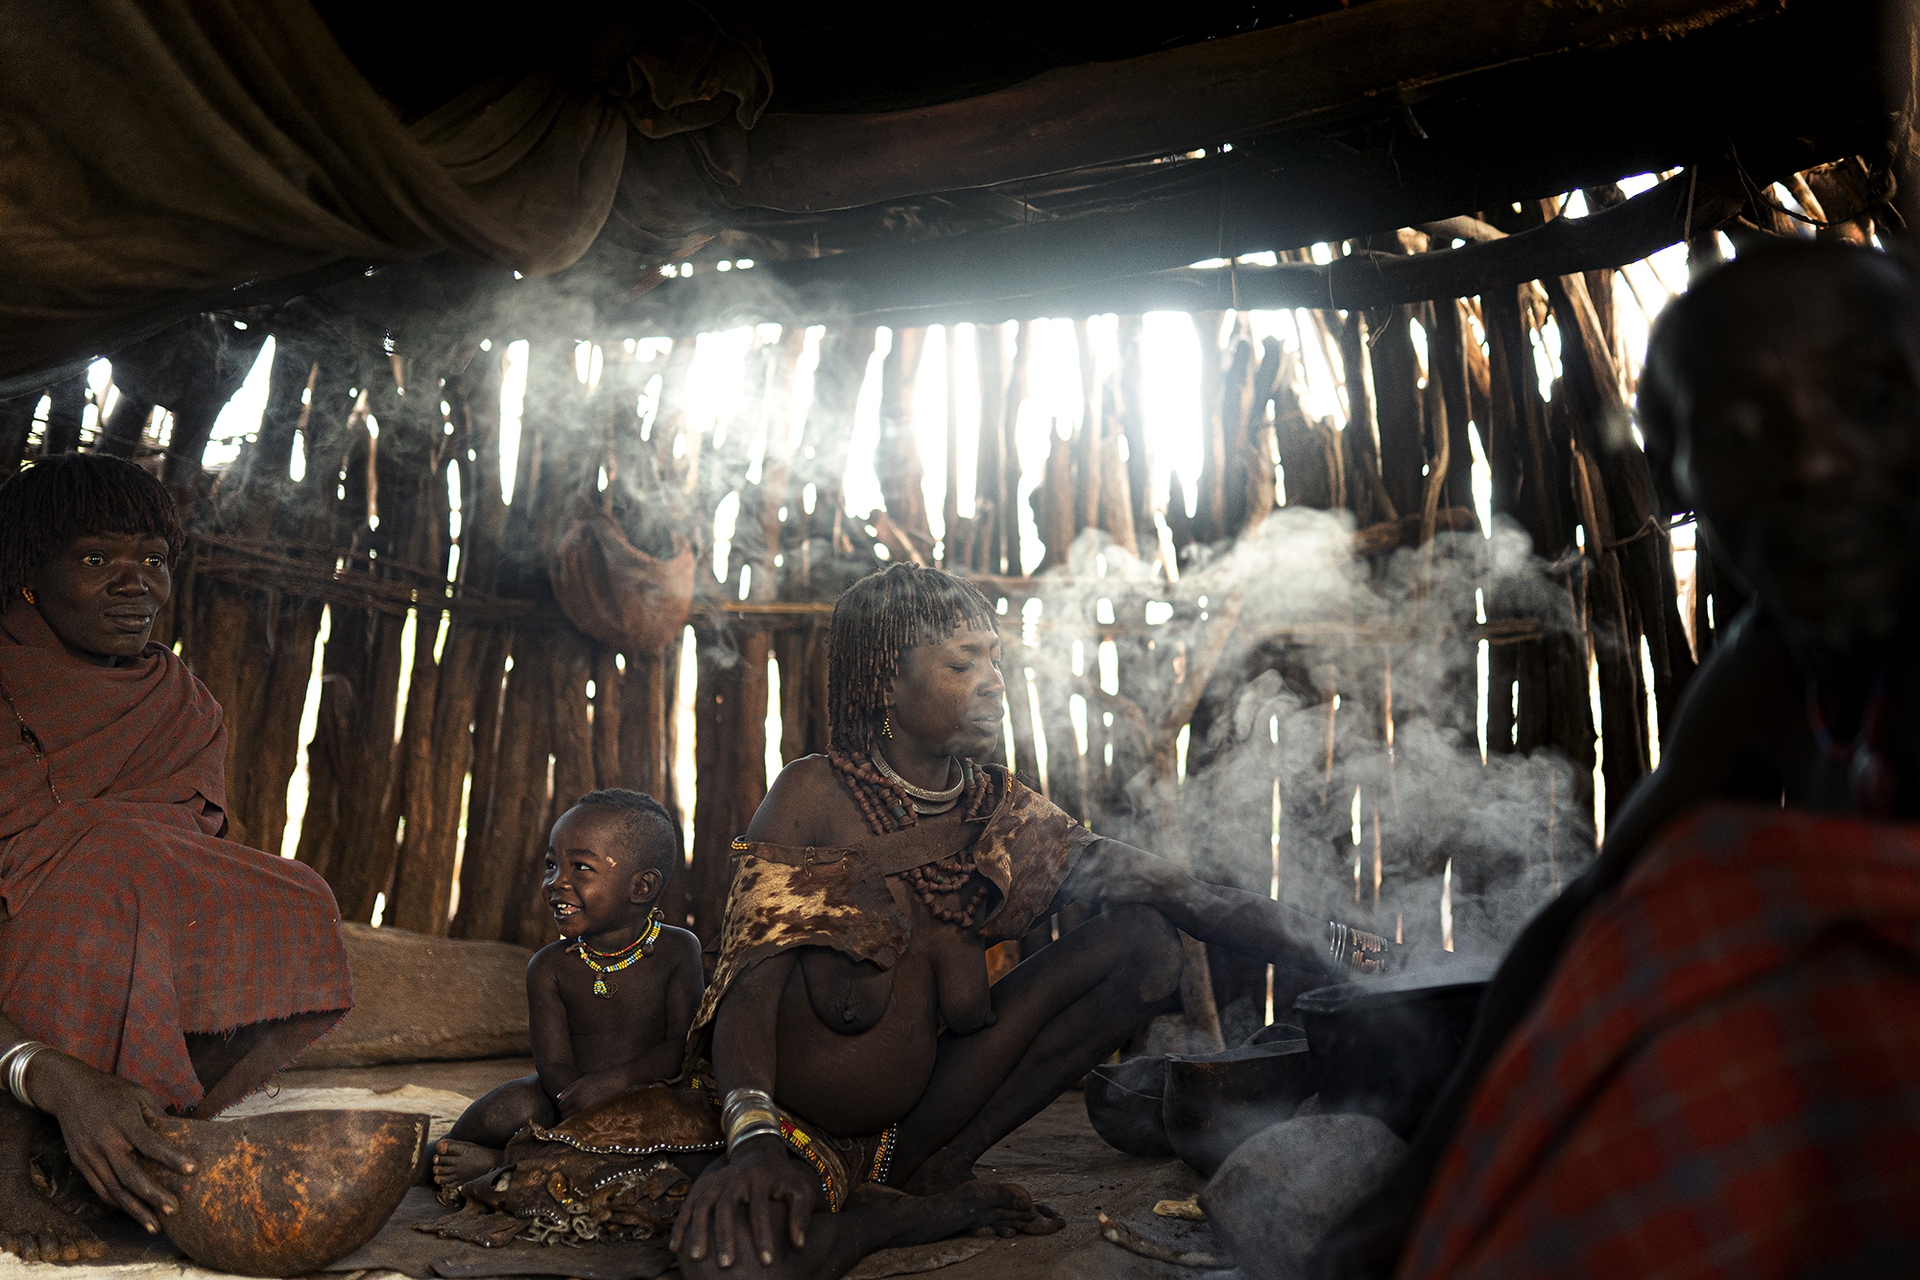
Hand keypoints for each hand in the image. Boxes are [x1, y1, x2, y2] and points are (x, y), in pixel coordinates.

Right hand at [28, 1053, 194, 1232]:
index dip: (172, 1159)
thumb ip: (158, 1116)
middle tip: (174, 1210)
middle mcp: (105, 1141)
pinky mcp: (80, 1162)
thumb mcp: (139, 1095)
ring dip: (134, 1209)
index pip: (150, 1144)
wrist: (69, 1091)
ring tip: (154, 1225)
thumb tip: (181, 1133)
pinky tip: (132, 1211)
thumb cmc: (112, 1091)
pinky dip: (116, 1202)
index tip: (193, 1170)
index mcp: (124, 1121)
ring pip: (113, 1189)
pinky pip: (99, 1188)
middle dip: (152, 1196)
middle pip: (130, 1175)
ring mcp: (90, 1154)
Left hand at [555, 1072, 629, 1118]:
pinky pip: (585, 1124)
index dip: (564, 1106)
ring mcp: (589, 1111)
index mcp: (575, 1094)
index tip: (569, 1105)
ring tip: (582, 1113)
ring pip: (574, 1122)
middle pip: (565, 1116)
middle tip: (576, 1109)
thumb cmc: (599, 1080)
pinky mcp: (596, 1117)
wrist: (618, 1082)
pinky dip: (584, 1122)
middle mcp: (580, 1104)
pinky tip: (589, 1116)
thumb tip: (558, 1098)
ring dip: (576, 1119)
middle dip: (568, 1113)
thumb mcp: (582, 1081)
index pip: (561, 1107)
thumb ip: (568, 1089)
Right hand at [670, 1135, 814, 1267]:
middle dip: (725, 1236)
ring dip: (697, 1230)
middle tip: (726, 1264)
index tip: (767, 1262)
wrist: (759, 1152)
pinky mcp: (703, 1185)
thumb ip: (801, 1215)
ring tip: (697, 1258)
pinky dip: (680, 1225)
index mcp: (760, 1179)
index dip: (764, 1236)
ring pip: (702, 1205)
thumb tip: (799, 1245)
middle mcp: (735, 1178)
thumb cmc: (783, 1179)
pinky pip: (688, 1205)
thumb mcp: (800, 1190)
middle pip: (726, 1207)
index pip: (760, 1210)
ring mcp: (716, 1180)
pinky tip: (675, 1247)